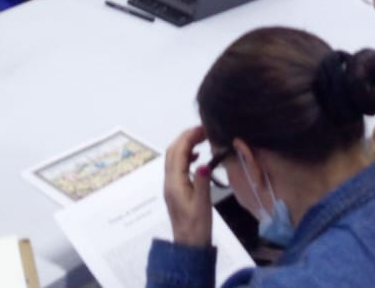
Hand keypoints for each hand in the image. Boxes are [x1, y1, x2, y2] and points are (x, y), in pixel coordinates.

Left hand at [163, 125, 213, 247]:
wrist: (188, 246)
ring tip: (202, 139)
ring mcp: (171, 186)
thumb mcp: (203, 205)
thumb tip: (205, 162)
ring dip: (185, 145)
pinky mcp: (175, 190)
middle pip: (172, 152)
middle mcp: (169, 182)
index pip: (178, 153)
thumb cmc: (197, 227)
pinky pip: (176, 166)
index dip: (189, 137)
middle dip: (185, 137)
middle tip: (204, 131)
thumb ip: (203, 182)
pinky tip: (197, 158)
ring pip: (173, 158)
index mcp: (175, 183)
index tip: (203, 128)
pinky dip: (185, 156)